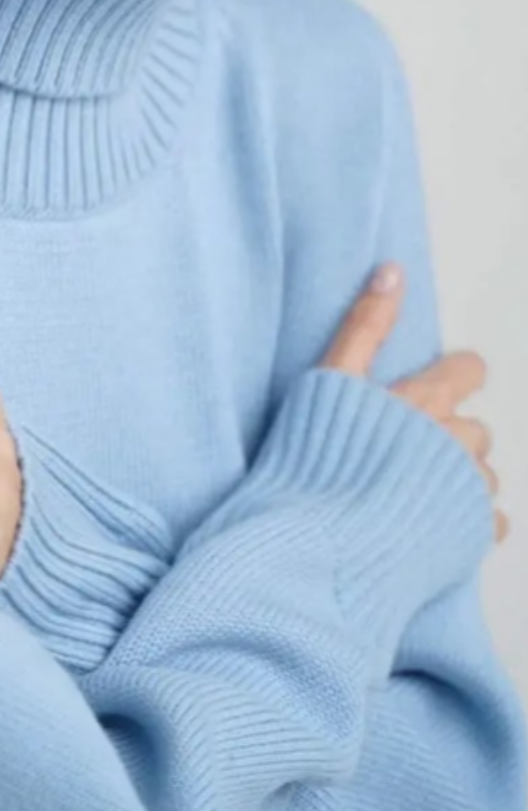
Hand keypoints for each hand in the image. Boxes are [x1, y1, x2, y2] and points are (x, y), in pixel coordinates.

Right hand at [321, 261, 507, 542]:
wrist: (323, 539)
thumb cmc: (322, 455)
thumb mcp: (332, 379)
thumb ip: (365, 326)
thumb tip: (391, 271)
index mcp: (430, 401)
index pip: (467, 370)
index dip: (453, 375)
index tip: (430, 390)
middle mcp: (460, 442)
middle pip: (475, 428)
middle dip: (449, 435)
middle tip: (404, 450)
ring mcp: (469, 492)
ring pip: (481, 475)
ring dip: (456, 478)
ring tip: (410, 490)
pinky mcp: (472, 535)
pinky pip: (487, 522)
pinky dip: (466, 520)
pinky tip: (429, 524)